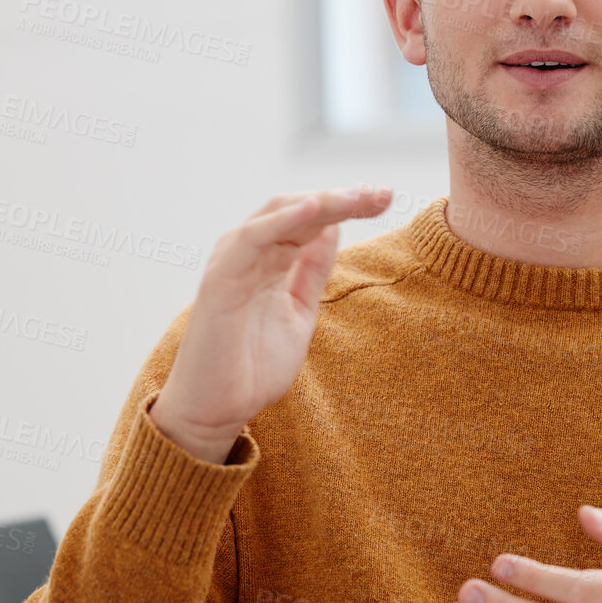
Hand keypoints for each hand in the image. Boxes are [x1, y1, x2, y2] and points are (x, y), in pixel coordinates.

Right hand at [149, 186, 392, 462]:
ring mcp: (233, 263)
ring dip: (319, 202)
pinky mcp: (220, 279)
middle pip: (298, 210)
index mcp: (269, 260)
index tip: (384, 198)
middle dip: (341, 199)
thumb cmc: (252, 364)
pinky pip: (251, 240)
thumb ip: (312, 271)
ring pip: (278, 216)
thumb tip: (334, 228)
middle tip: (380, 194)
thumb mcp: (299, 311)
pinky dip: (281, 222)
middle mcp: (250, 253)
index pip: (311, 219)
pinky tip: (312, 209)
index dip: (347, 205)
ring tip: (355, 197)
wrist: (217, 409)